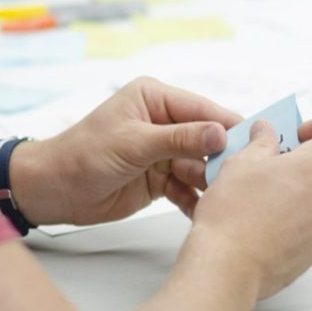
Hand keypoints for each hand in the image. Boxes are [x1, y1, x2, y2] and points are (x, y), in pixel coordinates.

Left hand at [13, 77, 241, 225]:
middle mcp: (163, 122)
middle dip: (223, 159)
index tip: (258, 142)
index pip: (203, 109)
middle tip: (245, 177)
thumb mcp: (134, 143)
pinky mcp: (161, 178)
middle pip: (207, 139)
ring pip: (201, 166)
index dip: (229, 126)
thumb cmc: (83, 155)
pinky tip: (206, 212)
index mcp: (155, 98)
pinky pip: (188, 187)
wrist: (53, 191)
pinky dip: (196, 200)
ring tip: (226, 199)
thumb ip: (180, 139)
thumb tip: (221, 133)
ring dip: (211, 183)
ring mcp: (163, 152)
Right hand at [187, 115, 311, 298]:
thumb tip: (266, 131)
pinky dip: (300, 216)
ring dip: (310, 187)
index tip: (300, 135)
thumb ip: (260, 143)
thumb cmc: (231, 214)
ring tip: (271, 194)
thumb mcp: (239, 164)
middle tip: (292, 159)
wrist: (226, 267)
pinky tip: (268, 222)